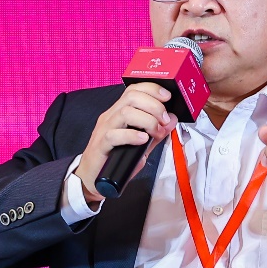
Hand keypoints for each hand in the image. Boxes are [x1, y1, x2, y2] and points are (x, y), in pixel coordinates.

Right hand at [76, 83, 178, 203]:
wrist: (94, 178)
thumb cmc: (116, 159)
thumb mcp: (142, 144)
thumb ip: (157, 132)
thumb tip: (172, 118)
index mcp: (119, 112)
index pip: (133, 90)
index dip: (152, 89)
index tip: (167, 97)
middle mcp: (111, 116)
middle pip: (132, 97)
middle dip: (154, 105)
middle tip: (164, 120)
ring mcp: (104, 129)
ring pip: (126, 113)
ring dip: (147, 121)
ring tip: (156, 132)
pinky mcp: (101, 145)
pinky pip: (115, 135)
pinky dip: (133, 135)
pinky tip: (143, 140)